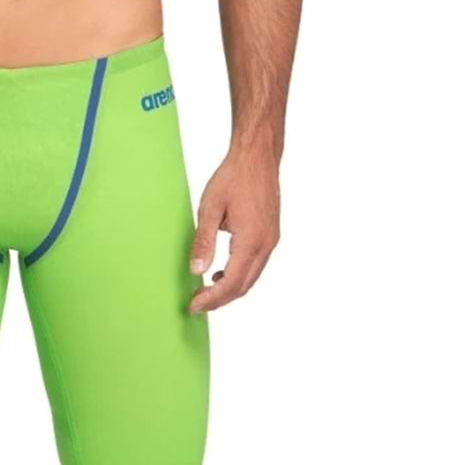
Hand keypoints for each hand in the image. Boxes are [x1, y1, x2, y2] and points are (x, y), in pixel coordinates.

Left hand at [187, 150, 279, 314]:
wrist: (257, 157)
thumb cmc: (234, 177)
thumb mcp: (210, 208)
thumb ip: (203, 241)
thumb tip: (196, 270)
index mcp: (251, 241)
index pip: (231, 283)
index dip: (212, 299)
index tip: (194, 306)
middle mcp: (266, 245)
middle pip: (244, 286)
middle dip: (220, 299)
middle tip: (197, 304)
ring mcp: (271, 240)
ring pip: (252, 277)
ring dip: (231, 288)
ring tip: (206, 291)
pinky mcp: (271, 234)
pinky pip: (256, 264)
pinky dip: (240, 275)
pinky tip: (223, 272)